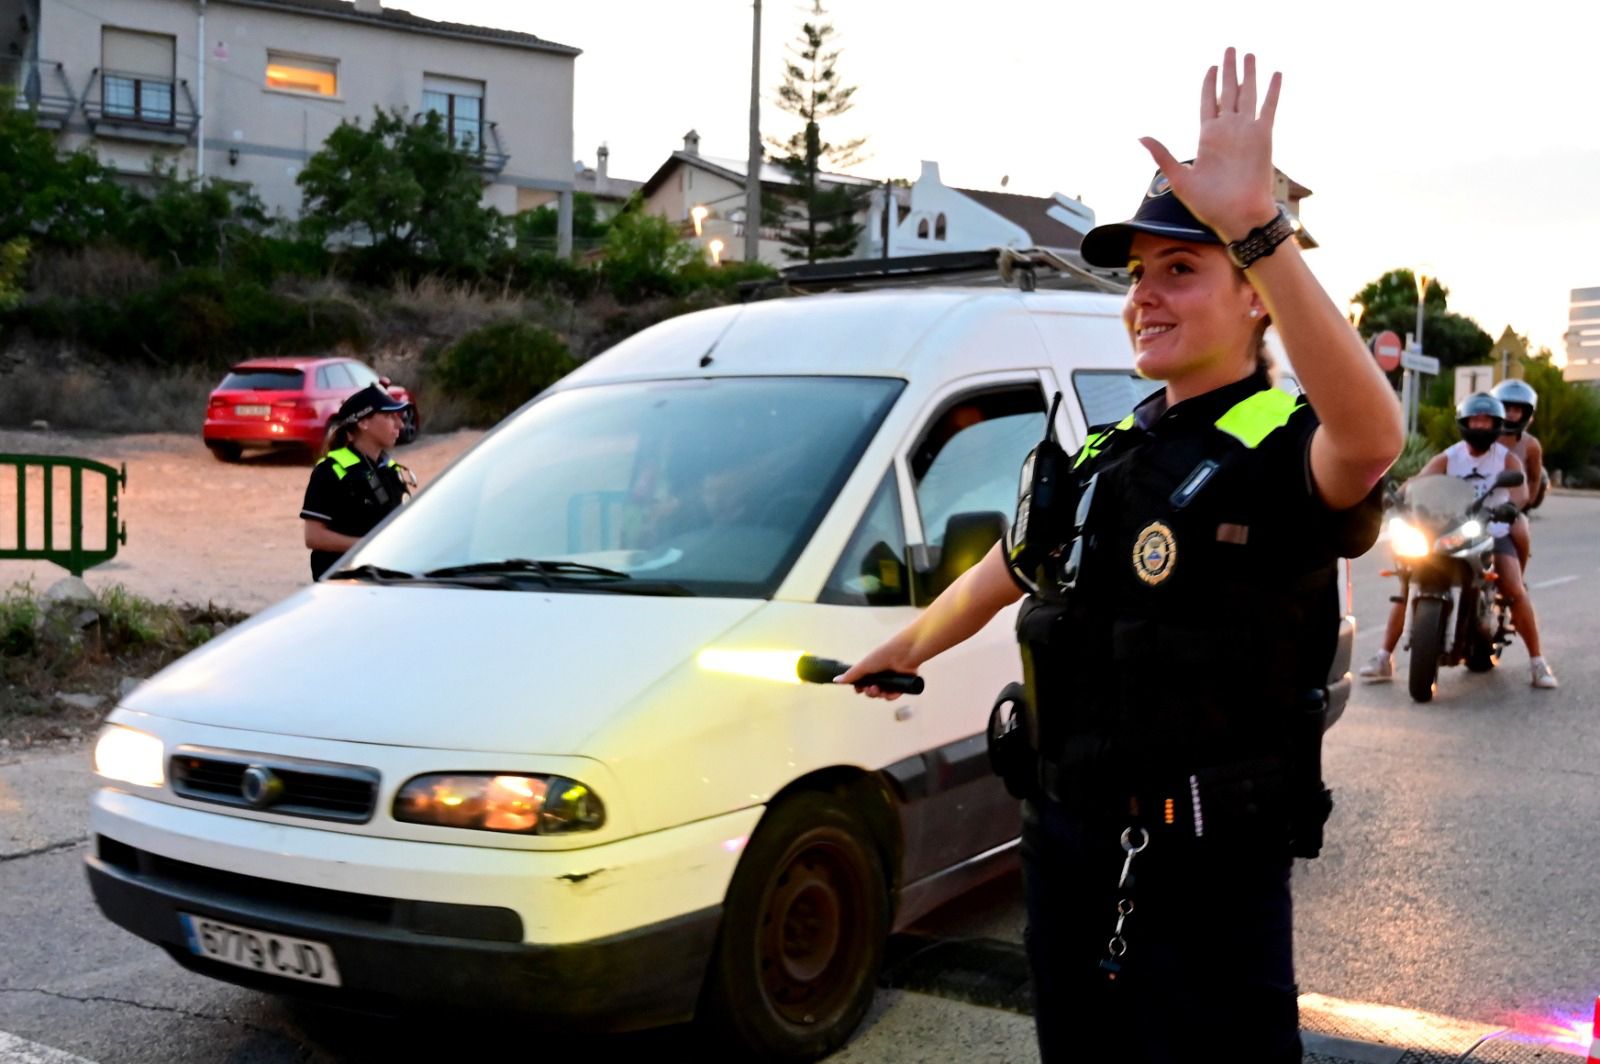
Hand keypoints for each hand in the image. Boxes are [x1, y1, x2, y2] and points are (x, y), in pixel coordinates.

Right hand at [836, 642, 919, 701]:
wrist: (903, 654)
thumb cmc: (883, 655)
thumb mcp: (863, 666)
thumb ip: (850, 675)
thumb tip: (836, 680)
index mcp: (872, 670)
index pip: (863, 684)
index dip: (860, 689)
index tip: (859, 689)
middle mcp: (881, 675)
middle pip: (871, 691)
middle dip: (870, 693)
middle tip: (871, 688)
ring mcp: (891, 681)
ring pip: (882, 695)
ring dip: (879, 694)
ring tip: (880, 689)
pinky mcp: (901, 685)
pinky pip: (893, 695)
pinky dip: (891, 695)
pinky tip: (889, 692)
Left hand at [1140, 47, 1280, 241]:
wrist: (1237, 216)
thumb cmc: (1208, 204)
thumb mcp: (1178, 178)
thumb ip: (1162, 154)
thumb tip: (1139, 137)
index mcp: (1208, 138)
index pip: (1208, 102)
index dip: (1209, 84)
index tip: (1211, 67)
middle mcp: (1228, 131)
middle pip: (1228, 92)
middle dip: (1228, 70)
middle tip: (1229, 49)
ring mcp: (1246, 131)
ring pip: (1248, 94)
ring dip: (1249, 73)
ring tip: (1249, 55)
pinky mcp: (1263, 136)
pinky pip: (1269, 107)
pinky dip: (1273, 90)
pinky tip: (1275, 73)